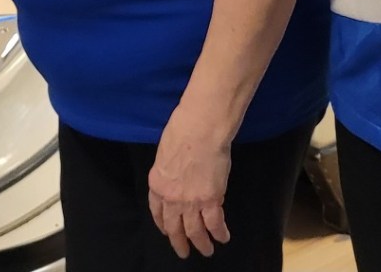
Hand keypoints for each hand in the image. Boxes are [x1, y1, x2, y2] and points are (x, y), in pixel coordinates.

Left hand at [147, 108, 232, 258]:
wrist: (200, 128)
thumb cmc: (183, 129)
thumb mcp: (165, 152)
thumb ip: (169, 168)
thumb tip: (177, 171)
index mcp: (157, 184)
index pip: (158, 212)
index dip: (163, 224)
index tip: (167, 231)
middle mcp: (171, 199)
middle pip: (174, 227)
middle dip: (179, 242)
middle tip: (184, 252)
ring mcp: (191, 202)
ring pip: (195, 231)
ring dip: (201, 244)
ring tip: (206, 251)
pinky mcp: (211, 199)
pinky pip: (215, 223)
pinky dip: (219, 233)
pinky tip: (223, 237)